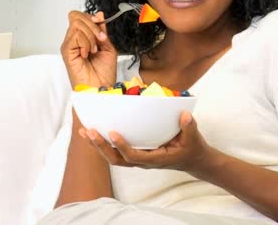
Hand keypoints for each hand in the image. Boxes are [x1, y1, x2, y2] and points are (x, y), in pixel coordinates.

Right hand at [60, 11, 117, 87]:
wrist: (101, 87)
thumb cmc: (104, 73)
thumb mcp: (108, 47)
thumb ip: (102, 31)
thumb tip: (99, 15)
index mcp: (82, 38)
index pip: (80, 16)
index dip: (91, 17)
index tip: (101, 26)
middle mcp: (74, 40)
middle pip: (77, 17)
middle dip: (93, 25)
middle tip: (100, 39)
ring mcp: (69, 45)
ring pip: (77, 24)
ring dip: (90, 36)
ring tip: (94, 50)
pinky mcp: (66, 51)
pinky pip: (76, 35)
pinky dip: (85, 43)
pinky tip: (87, 53)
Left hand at [79, 111, 216, 173]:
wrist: (192, 160)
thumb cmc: (191, 148)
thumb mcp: (193, 138)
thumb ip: (189, 127)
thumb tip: (184, 115)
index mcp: (155, 159)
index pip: (134, 156)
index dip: (122, 146)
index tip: (113, 133)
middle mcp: (142, 161)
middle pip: (116, 159)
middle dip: (101, 146)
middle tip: (89, 132)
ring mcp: (137, 159)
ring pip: (112, 157)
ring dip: (97, 145)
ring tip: (84, 132)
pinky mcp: (134, 154)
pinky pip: (114, 152)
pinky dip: (102, 144)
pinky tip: (92, 133)